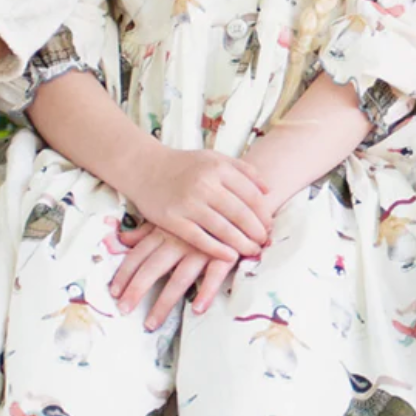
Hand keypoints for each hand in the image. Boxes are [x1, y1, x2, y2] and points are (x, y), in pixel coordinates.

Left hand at [110, 221, 238, 330]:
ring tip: (151, 323)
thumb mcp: (172, 216)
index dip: (125, 273)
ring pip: (179, 278)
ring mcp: (202, 248)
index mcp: (165, 230)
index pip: (139, 254)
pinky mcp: (225, 254)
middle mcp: (179, 240)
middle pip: (153, 268)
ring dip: (164, 302)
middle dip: (136, 290)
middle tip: (123, 310)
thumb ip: (146, 230)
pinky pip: (214, 275)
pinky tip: (197, 309)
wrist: (240, 197)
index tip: (113, 292)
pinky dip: (206, 292)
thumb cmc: (202, 209)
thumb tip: (121, 240)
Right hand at [124, 145, 271, 261]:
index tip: (270, 225)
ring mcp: (187, 203)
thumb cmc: (184, 165)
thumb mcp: (214, 158)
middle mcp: (204, 184)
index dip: (264, 213)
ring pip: (223, 229)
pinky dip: (218, 250)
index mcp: (218, 168)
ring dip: (242, 244)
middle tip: (265, 241)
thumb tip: (269, 190)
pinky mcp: (171, 219)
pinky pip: (200, 239)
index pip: (251, 195)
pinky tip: (230, 257)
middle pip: (240, 214)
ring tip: (253, 251)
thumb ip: (243, 170)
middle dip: (257, 231)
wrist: (144, 168)